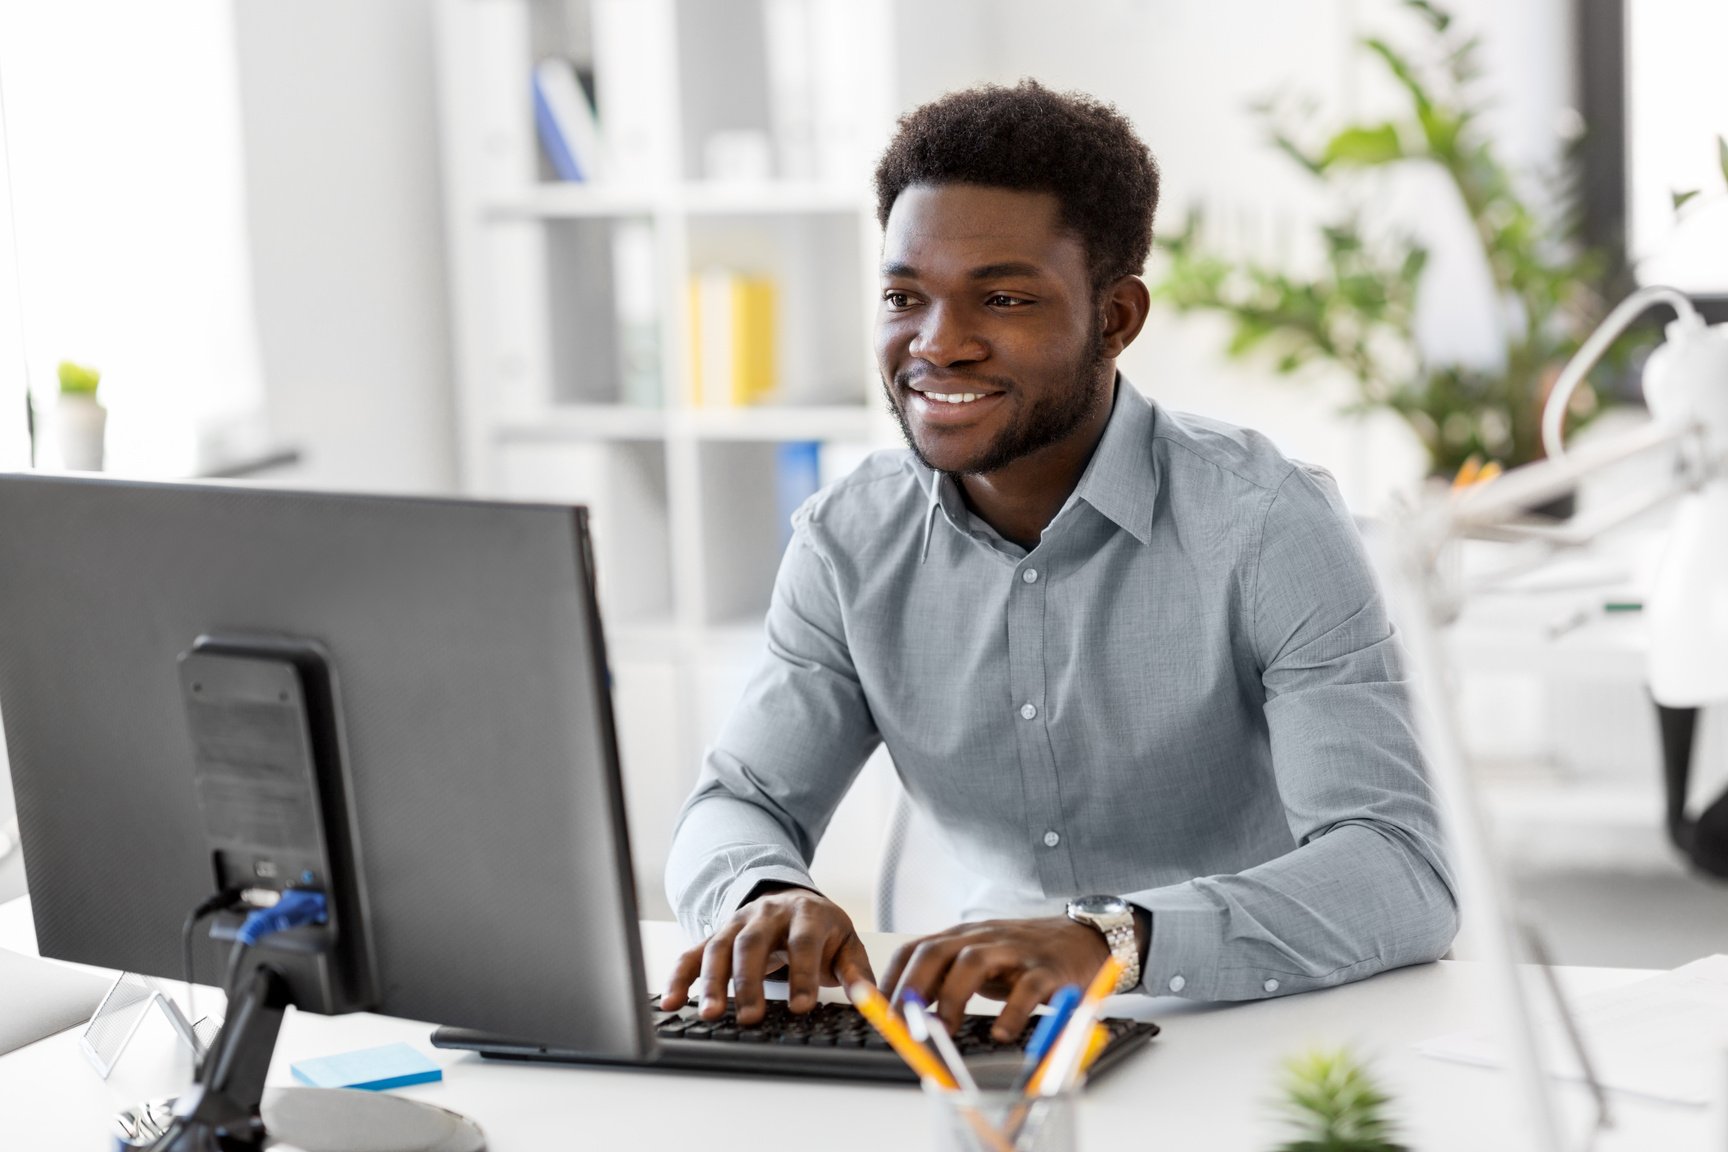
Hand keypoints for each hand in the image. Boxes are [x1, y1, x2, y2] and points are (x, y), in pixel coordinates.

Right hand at [660, 886, 874, 1025]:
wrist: (794, 900)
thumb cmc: (822, 930)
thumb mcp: (847, 944)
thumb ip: (858, 972)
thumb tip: (871, 999)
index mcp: (807, 914)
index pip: (803, 942)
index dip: (802, 973)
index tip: (802, 1006)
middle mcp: (768, 914)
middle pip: (754, 943)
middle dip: (749, 980)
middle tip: (750, 1016)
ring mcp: (738, 923)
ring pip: (720, 947)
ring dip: (712, 981)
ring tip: (709, 1014)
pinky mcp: (716, 935)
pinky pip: (693, 953)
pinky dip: (679, 975)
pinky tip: (670, 1001)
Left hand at [882, 917, 1110, 1042]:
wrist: (1082, 937)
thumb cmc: (1023, 956)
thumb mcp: (981, 960)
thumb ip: (948, 978)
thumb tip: (908, 1013)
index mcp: (963, 937)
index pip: (915, 949)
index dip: (892, 979)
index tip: (877, 1011)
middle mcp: (984, 938)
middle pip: (937, 951)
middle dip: (914, 987)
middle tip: (903, 1023)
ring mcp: (1016, 951)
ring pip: (974, 962)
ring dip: (953, 997)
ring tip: (945, 1030)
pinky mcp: (1048, 969)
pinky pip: (1027, 988)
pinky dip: (1012, 1012)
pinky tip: (1002, 1033)